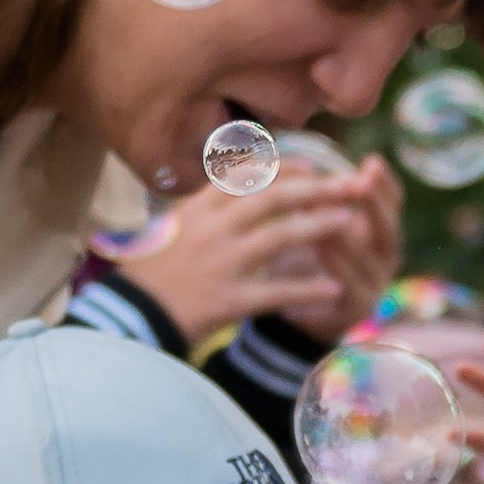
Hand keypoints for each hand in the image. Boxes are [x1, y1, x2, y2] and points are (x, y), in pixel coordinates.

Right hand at [99, 176, 377, 346]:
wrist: (131, 318)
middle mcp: (211, 230)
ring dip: (320, 227)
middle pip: (272, 199)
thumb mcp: (173, 228)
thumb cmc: (151, 275)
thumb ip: (207, 207)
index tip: (315, 165)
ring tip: (352, 223)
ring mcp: (221, 264)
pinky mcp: (228, 301)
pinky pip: (276, 293)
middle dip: (316, 189)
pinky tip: (335, 289)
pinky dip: (307, 290)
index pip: (246, 177)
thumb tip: (240, 180)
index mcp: (197, 210)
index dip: (285, 168)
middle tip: (351, 183)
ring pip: (279, 237)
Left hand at [319, 151, 403, 337]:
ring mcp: (376, 285)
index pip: (393, 203)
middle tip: (360, 182)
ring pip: (371, 257)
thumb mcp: (311, 220)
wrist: (295, 310)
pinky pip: (353, 286)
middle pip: (388, 227)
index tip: (372, 161)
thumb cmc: (304, 255)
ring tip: (334, 211)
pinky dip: (340, 266)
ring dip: (352, 232)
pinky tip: (323, 248)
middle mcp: (385, 257)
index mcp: (380, 231)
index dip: (384, 183)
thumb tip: (304, 155)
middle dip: (374, 204)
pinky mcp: (358, 310)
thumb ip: (318, 194)